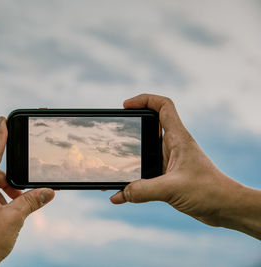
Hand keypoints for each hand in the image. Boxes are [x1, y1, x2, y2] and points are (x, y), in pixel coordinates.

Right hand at [110, 94, 260, 239]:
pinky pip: (144, 177)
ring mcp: (170, 162)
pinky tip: (120, 196)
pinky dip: (132, 185)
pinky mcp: (168, 178)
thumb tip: (121, 193)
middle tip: (113, 135)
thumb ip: (145, 190)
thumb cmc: (209, 191)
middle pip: (148, 127)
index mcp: (177, 139)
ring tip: (112, 168)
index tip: (126, 106)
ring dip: (128, 159)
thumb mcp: (173, 189)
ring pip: (144, 153)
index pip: (163, 106)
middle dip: (130, 129)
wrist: (226, 208)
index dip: (144, 100)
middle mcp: (173, 147)